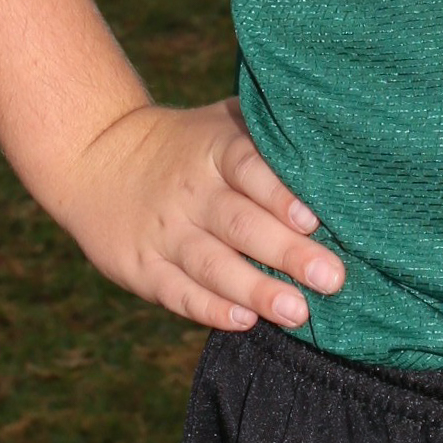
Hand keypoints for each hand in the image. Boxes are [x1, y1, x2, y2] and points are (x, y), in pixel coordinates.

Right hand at [57, 97, 345, 332]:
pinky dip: (210, 308)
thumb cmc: (191, 142)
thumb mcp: (224, 121)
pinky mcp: (143, 268)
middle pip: (240, 224)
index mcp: (214, 150)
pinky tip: (245, 320)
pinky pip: (178, 292)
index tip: (314, 218)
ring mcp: (164, 232)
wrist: (99, 157)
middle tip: (332, 278)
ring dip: (256, 290)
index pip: (249, 168)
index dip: (279, 193)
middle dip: (287, 253)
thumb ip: (272, 132)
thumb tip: (343, 142)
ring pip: (212, 265)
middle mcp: (190, 192)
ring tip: (298, 312)